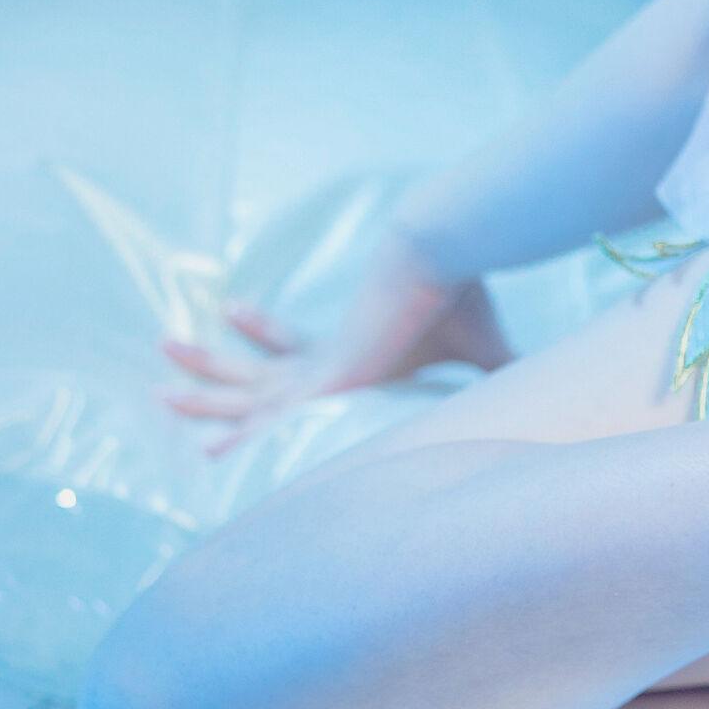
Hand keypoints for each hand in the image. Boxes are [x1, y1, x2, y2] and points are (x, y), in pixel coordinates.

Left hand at [155, 232, 516, 459]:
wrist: (440, 254)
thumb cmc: (462, 295)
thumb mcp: (487, 351)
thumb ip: (502, 375)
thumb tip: (550, 383)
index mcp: (354, 350)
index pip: (299, 346)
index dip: (266, 331)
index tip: (235, 311)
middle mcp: (329, 358)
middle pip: (260, 371)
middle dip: (217, 369)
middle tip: (169, 360)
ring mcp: (325, 371)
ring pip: (251, 390)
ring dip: (206, 392)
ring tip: (158, 389)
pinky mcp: (331, 382)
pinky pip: (276, 420)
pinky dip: (244, 436)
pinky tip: (209, 453)